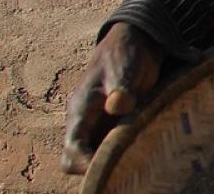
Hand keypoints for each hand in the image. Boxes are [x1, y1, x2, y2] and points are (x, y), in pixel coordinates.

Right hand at [61, 22, 163, 174]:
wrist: (134, 45)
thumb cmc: (125, 55)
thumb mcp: (124, 69)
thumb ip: (120, 89)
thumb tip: (117, 106)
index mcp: (81, 110)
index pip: (73, 147)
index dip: (85, 162)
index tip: (108, 166)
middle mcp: (84, 123)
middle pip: (75, 160)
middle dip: (94, 168)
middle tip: (124, 166)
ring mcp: (96, 127)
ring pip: (92, 158)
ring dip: (110, 163)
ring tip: (135, 159)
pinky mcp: (111, 128)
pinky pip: (108, 151)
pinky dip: (120, 156)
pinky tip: (140, 151)